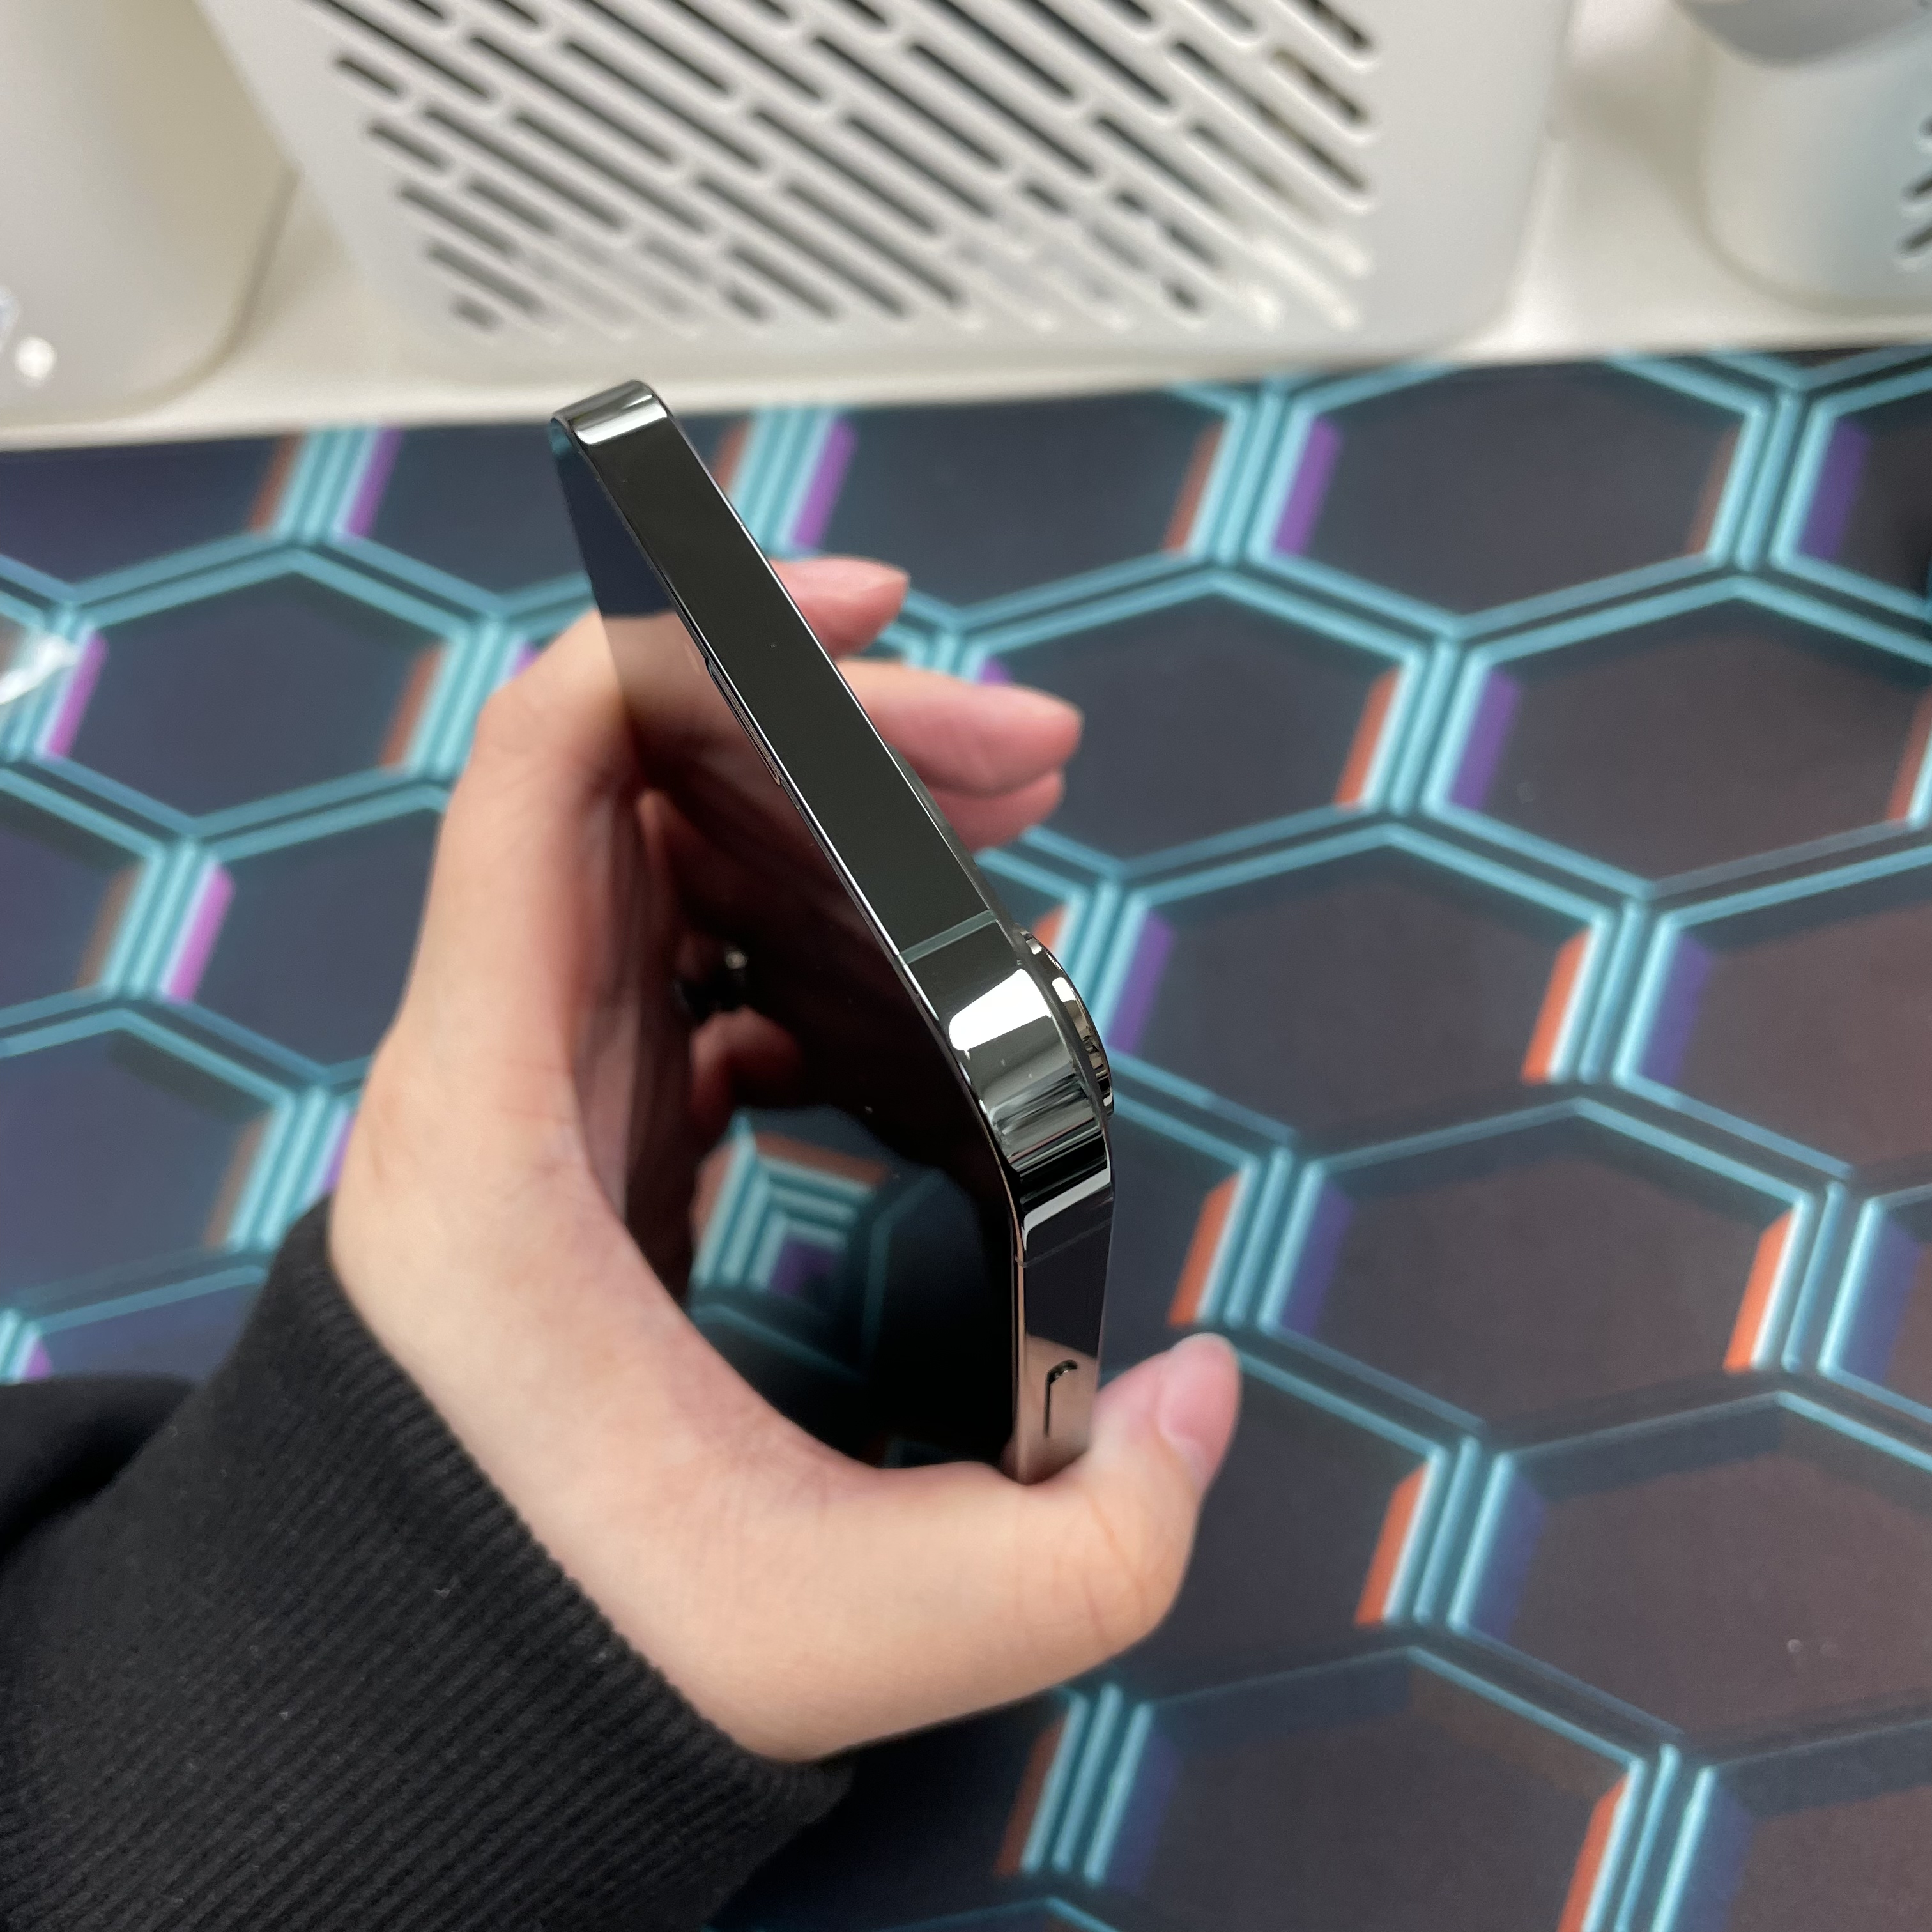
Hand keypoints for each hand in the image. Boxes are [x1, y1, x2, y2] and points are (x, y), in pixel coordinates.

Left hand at [329, 557, 1240, 1762]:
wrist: (423, 1713)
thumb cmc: (580, 1657)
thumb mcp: (869, 1629)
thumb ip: (1096, 1540)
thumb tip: (1203, 1388)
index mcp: (498, 1124)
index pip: (556, 772)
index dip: (710, 637)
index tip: (891, 624)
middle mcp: (494, 1077)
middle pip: (644, 789)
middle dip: (843, 730)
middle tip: (1028, 760)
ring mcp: (531, 1102)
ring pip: (666, 866)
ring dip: (827, 819)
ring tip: (997, 834)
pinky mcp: (579, 1148)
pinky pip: (680, 974)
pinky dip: (800, 942)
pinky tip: (911, 996)